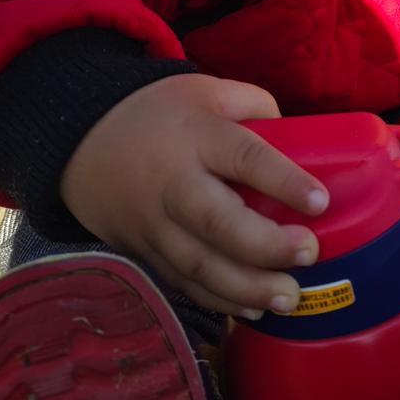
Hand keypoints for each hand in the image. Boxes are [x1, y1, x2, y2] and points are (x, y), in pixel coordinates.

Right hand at [60, 73, 328, 318]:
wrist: (79, 140)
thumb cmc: (158, 113)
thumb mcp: (205, 90)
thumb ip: (254, 108)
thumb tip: (301, 138)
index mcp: (196, 137)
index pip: (244, 158)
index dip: (284, 181)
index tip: (320, 202)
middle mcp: (172, 184)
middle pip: (219, 222)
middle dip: (267, 246)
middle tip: (309, 253)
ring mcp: (153, 224)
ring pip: (199, 264)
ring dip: (247, 288)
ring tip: (290, 297)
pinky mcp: (142, 251)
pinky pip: (182, 282)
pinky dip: (218, 301)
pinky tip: (254, 310)